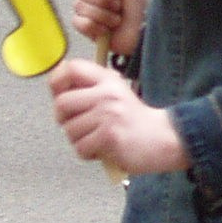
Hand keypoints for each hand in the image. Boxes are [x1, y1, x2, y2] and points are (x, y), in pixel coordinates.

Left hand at [49, 59, 188, 170]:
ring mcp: (108, 115)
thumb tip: (58, 91)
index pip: (71, 69)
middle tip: (79, 126)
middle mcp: (107, 94)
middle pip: (62, 103)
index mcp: (107, 80)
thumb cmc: (135, 120)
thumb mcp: (115, 92)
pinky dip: (89, 154)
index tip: (59, 94)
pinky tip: (103, 150)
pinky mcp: (109, 136)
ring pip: (70, 130)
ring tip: (97, 139)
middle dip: (64, 119)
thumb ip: (90, 89)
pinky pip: (81, 148)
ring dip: (79, 140)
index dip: (57, 81)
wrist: (164, 138)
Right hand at [72, 0, 149, 56]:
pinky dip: (96, 27)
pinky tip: (108, 30)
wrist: (146, 30)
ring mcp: (87, 10)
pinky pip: (80, 23)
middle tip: (119, 5)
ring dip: (104, 14)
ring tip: (118, 19)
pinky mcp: (87, 28)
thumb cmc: (144, 4)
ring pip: (80, 6)